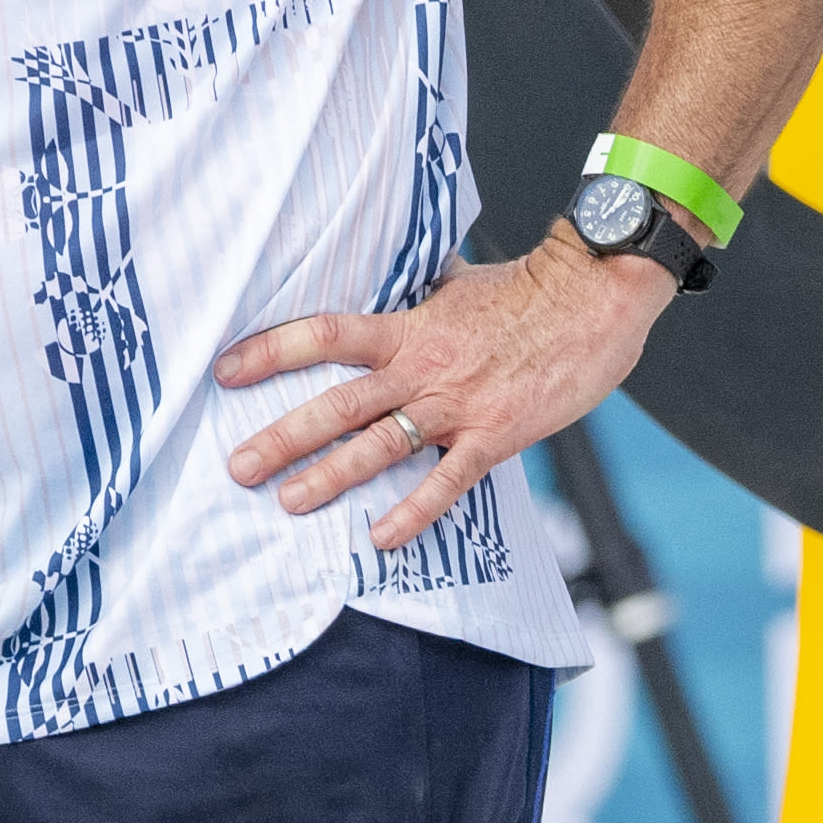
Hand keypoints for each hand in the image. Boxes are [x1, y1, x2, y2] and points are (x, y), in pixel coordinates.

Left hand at [215, 237, 667, 549]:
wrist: (595, 297)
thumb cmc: (532, 289)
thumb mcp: (458, 283)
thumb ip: (416, 296)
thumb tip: (387, 284)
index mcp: (409, 326)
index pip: (325, 335)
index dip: (271, 352)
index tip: (227, 371)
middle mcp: (423, 367)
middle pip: (338, 403)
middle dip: (283, 436)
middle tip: (238, 465)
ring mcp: (458, 405)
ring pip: (380, 445)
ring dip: (330, 475)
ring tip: (288, 502)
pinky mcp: (496, 435)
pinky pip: (447, 482)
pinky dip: (414, 513)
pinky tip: (380, 538)